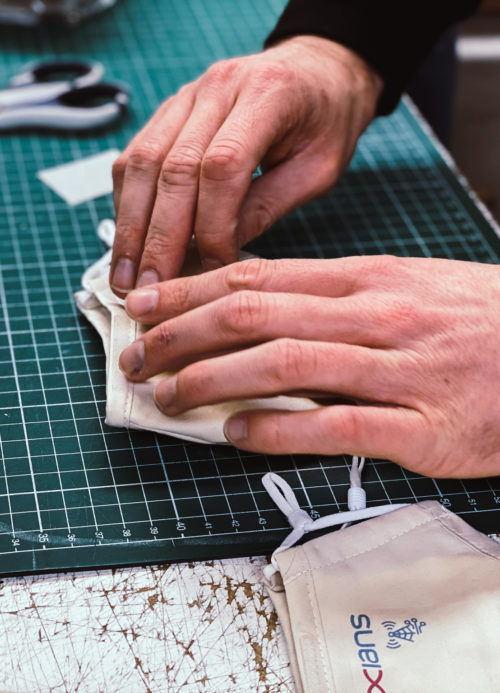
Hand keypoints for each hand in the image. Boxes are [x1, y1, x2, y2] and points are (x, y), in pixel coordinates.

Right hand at [109, 37, 381, 293]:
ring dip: (130, 224)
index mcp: (267, 95)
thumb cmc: (327, 121)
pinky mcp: (171, 110)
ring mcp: (188, 95)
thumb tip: (220, 256)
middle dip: (158, 238)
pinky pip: (135, 154)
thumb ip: (270, 205)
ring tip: (124, 273)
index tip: (212, 271)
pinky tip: (128, 237)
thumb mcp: (320, 169)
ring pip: (142, 161)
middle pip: (171, 167)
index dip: (211, 227)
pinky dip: (127, 200)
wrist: (319, 70)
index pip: (222, 168)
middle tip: (149, 289)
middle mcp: (218, 87)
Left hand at [119, 256, 499, 478]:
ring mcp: (399, 372)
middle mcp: (375, 316)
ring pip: (285, 365)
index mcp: (368, 279)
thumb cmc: (477, 322)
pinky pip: (336, 426)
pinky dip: (277, 430)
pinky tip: (235, 434)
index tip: (147, 305)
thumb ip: (337, 298)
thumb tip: (264, 311)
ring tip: (168, 395)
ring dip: (213, 380)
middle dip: (183, 334)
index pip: (258, 275)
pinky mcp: (422, 429)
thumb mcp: (408, 287)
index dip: (192, 291)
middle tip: (138, 356)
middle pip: (256, 314)